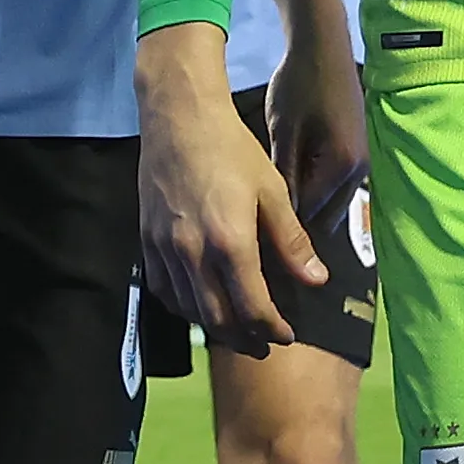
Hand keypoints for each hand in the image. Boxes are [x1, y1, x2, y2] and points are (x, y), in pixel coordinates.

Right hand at [136, 20, 325, 355]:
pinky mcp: (147, 241)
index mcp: (230, 241)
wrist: (178, 117)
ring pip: (188, 309)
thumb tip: (317, 281)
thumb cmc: (231, 148)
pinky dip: (184, 307)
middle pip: (218, 319)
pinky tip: (200, 306)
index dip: (272, 329)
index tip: (287, 335)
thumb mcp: (272, 191)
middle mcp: (193, 253)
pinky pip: (164, 290)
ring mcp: (165, 249)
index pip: (252, 307)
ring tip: (237, 332)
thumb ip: (291, 242)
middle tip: (264, 346)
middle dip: (244, 339)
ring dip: (215, 327)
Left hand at [263, 8, 366, 227]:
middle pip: (324, 218)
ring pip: (328, 204)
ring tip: (267, 207)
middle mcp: (359, 171)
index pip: (309, 216)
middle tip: (256, 226)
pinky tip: (286, 182)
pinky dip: (312, 190)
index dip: (279, 228)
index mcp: (343, 167)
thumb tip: (273, 217)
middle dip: (294, 226)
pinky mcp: (355, 153)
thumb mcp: (284, 130)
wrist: (324, 45)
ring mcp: (361, 163)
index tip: (252, 234)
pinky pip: (332, 186)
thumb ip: (284, 176)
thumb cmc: (300, 83)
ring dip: (303, 208)